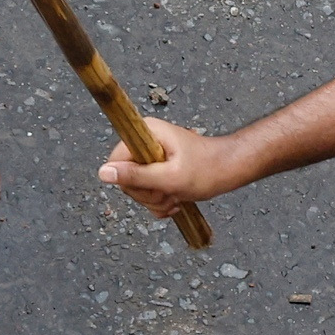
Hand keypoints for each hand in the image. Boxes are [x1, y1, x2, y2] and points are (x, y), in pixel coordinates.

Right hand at [98, 118, 246, 221]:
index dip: (130, 179)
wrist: (230, 171)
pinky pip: (146, 191)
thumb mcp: (170, 177)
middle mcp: (144, 142)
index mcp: (145, 133)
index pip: (116, 160)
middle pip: (125, 177)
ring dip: (156, 200)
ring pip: (136, 188)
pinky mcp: (156, 169)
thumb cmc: (207, 170)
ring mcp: (150, 156)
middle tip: (169, 192)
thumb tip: (103, 173)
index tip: (154, 185)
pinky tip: (175, 199)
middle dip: (147, 193)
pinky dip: (160, 201)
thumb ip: (136, 175)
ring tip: (176, 196)